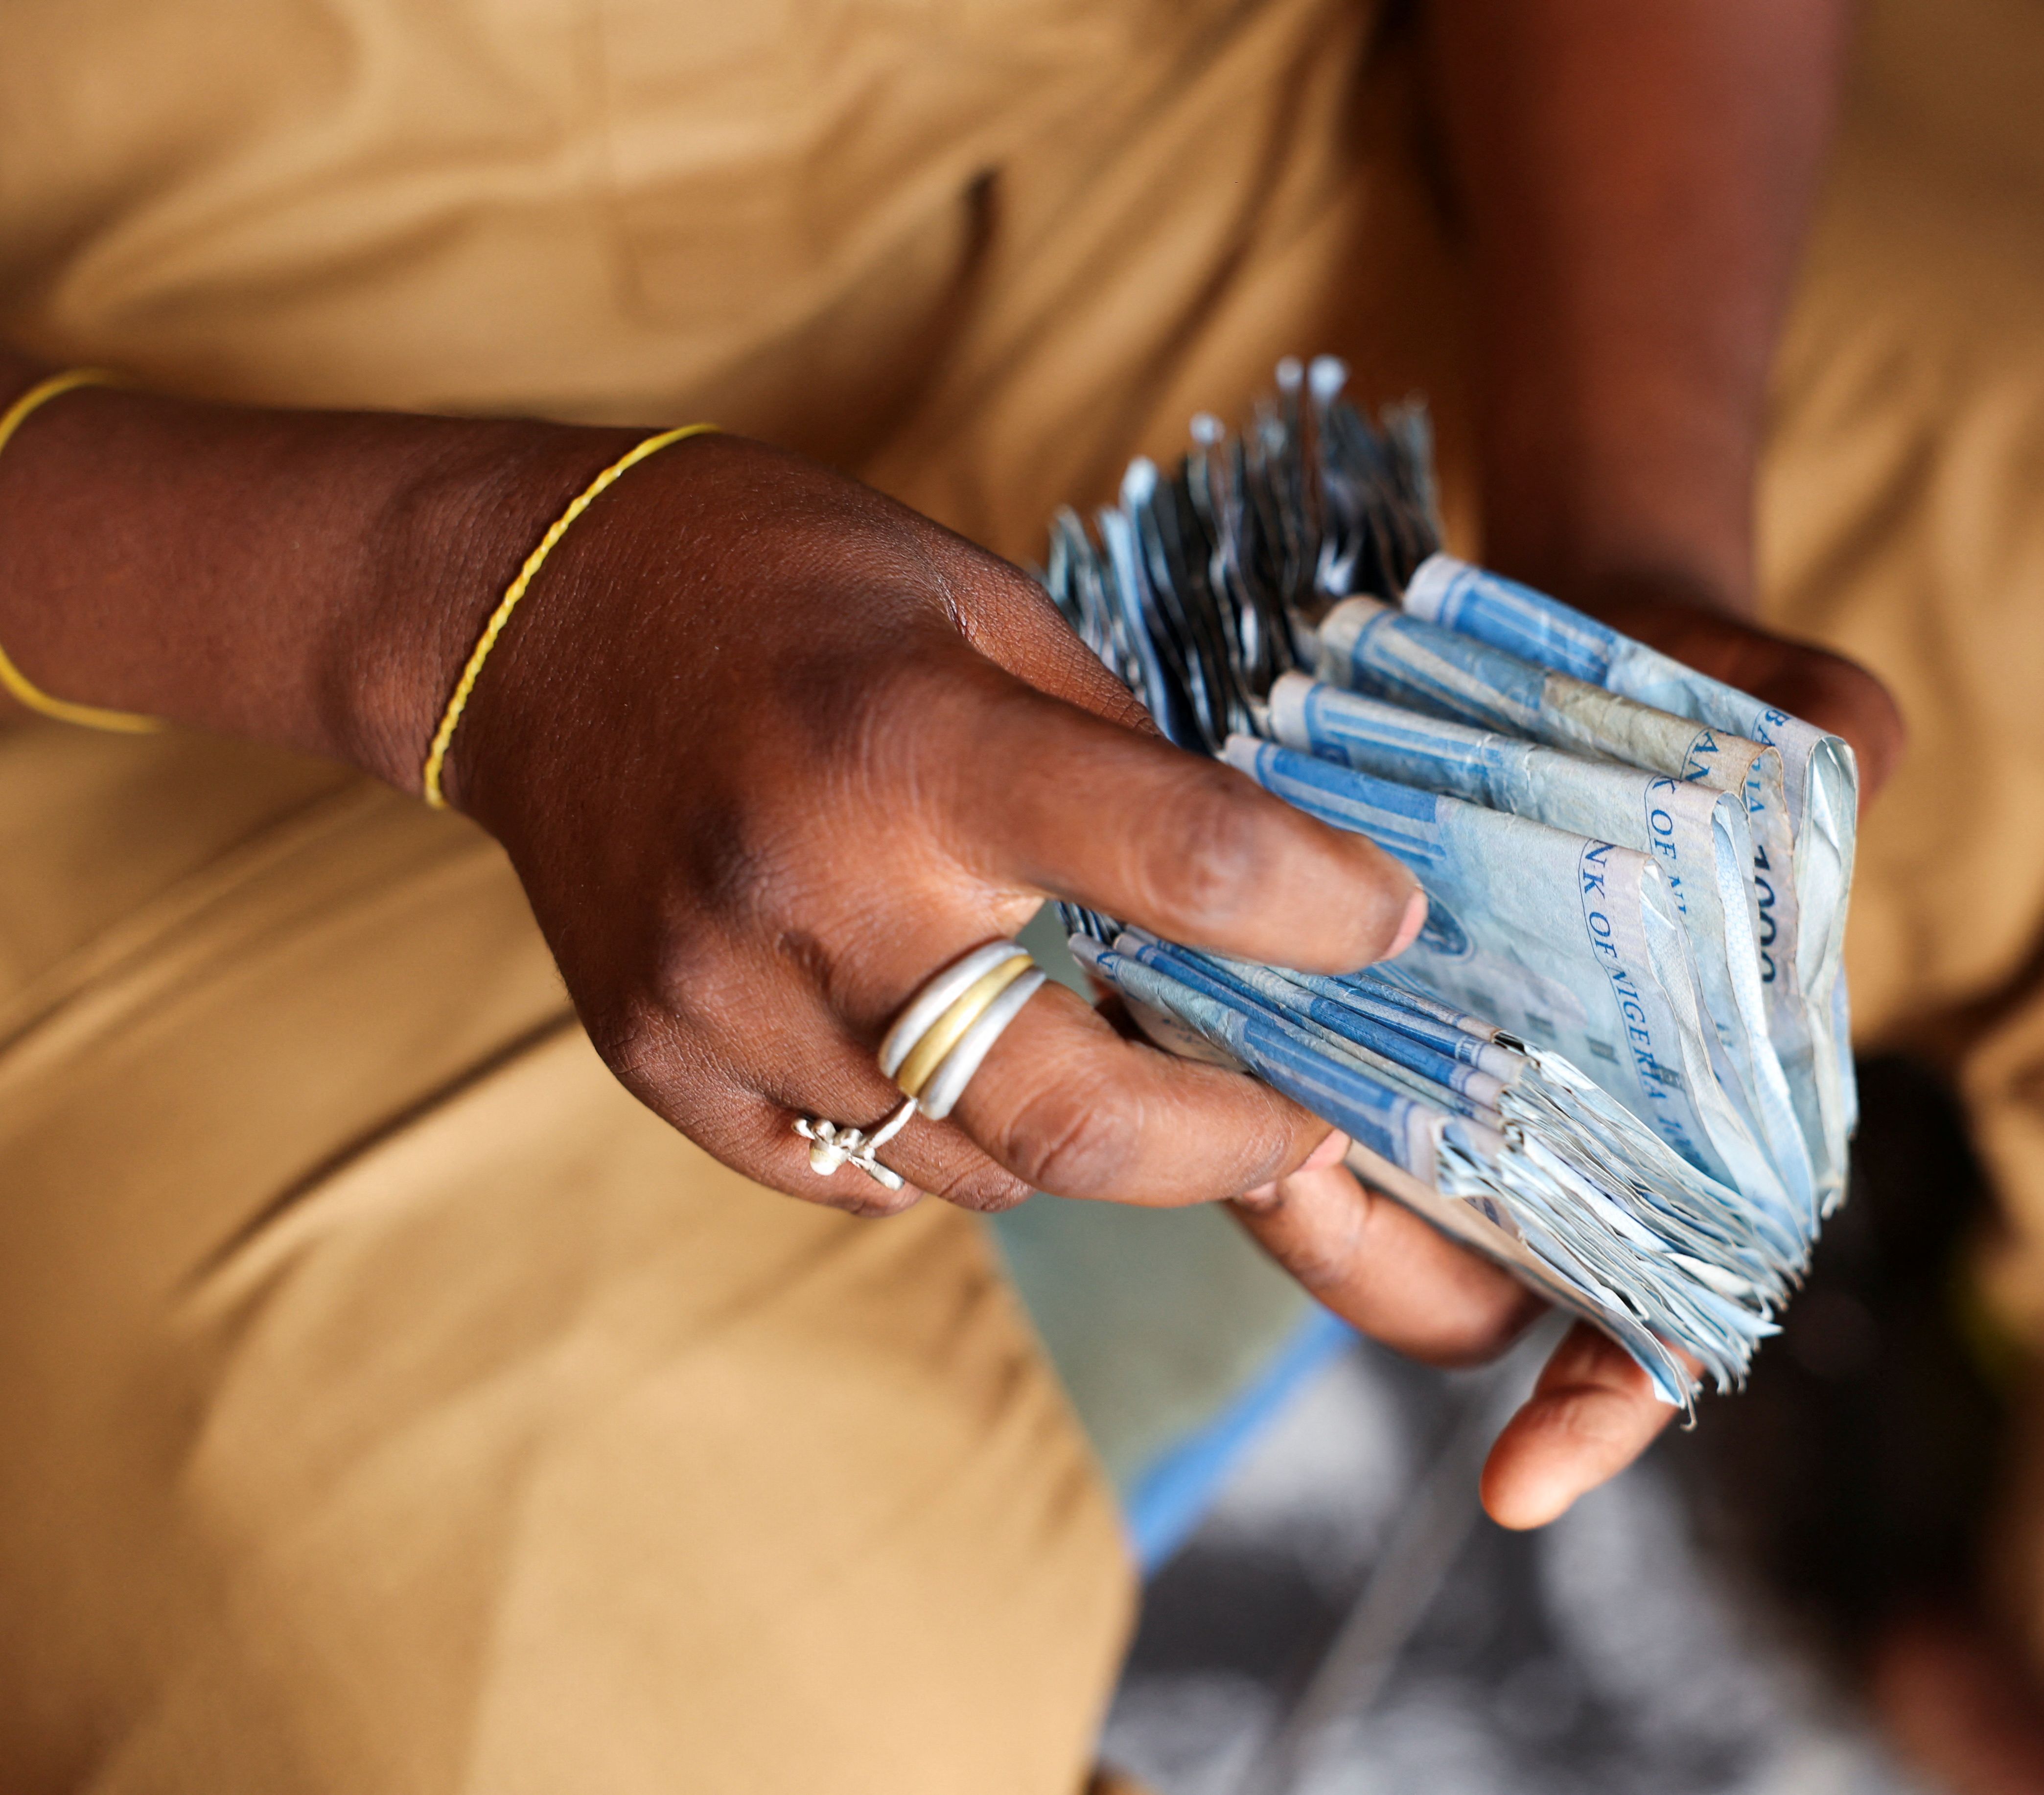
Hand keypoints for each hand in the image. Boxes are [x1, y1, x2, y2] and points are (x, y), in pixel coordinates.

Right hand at [440, 432, 1428, 1214]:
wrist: (530, 622)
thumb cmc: (793, 589)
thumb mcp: (989, 608)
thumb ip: (1123, 762)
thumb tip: (1271, 897)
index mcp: (914, 744)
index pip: (1176, 857)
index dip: (1319, 911)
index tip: (1392, 925)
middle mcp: (812, 896)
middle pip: (1075, 1118)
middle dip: (1226, 1144)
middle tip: (1301, 1119)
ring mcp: (723, 1006)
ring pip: (980, 1168)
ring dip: (1084, 1135)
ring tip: (1117, 1056)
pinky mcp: (665, 1072)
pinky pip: (867, 1175)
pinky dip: (953, 1142)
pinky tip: (964, 1053)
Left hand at [1233, 577, 1902, 1526]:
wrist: (1601, 635)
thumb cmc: (1712, 697)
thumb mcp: (1792, 711)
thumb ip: (1830, 740)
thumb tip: (1855, 755)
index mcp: (1698, 1125)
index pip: (1664, 1319)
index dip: (1602, 1410)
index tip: (1518, 1484)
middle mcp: (1568, 1137)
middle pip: (1464, 1288)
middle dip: (1370, 1263)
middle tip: (1292, 1166)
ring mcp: (1455, 1088)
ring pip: (1358, 1207)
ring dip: (1282, 1177)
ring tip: (1213, 1079)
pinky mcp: (1359, 1017)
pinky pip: (1286, 1090)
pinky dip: (1234, 1074)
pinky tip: (1178, 997)